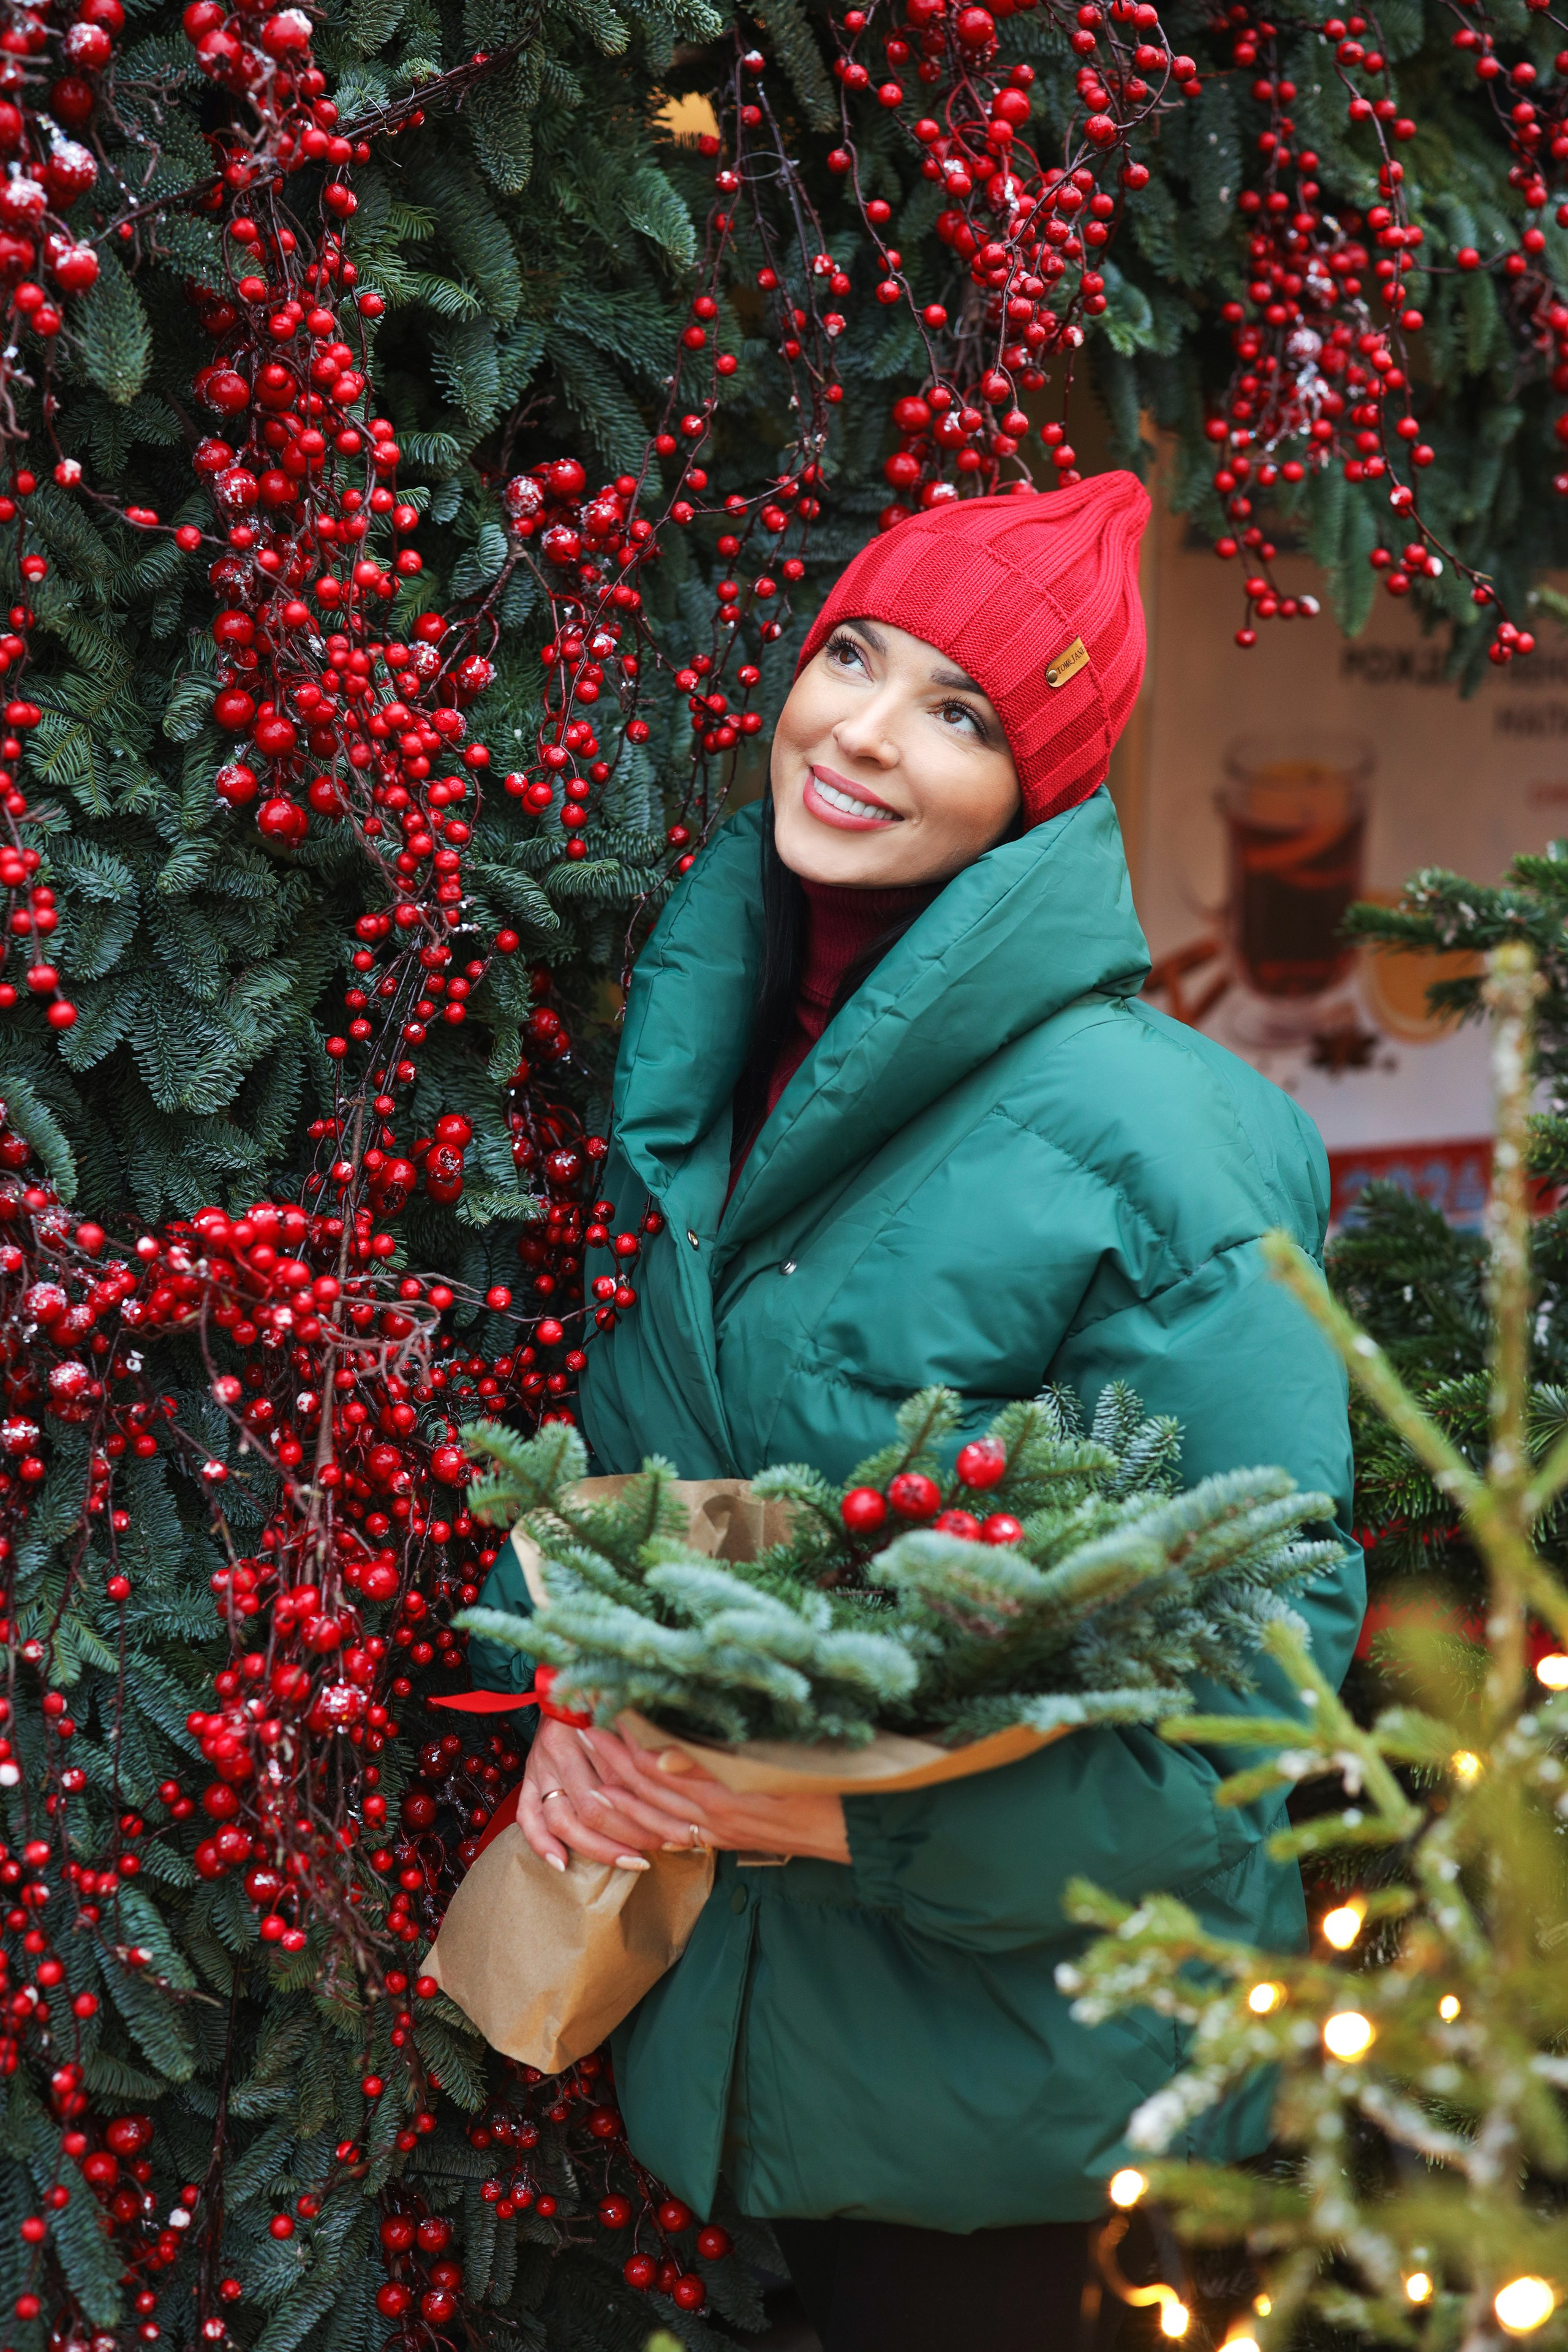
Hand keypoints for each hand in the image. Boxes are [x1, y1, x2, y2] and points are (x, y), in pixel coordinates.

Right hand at [519, 1717, 699, 1873]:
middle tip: (659, 1848)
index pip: (619, 1779)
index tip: (675, 1824)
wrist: (564, 1683)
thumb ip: (643, 1742)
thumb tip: (678, 1774)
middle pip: (592, 1805)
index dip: (648, 1808)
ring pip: (562, 1818)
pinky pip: (527, 1816)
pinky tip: (561, 1863)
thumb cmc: (603, 1700)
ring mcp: (540, 1766)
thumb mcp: (627, 1714)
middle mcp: (560, 1749)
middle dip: (628, 1834)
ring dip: (596, 1846)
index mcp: (587, 1729)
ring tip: (628, 1861)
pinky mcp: (528, 1777)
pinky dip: (541, 1843)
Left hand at [583, 1727, 850, 1865]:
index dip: (625, 1738)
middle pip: (645, 1790)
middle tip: (579, 1730)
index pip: (656, 1762)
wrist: (860, 1833)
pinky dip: (646, 1827)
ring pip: (652, 1818)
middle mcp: (713, 1816)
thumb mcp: (780, 1761)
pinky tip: (632, 1816)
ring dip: (618, 1796)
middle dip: (609, 1761)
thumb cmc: (830, 1783)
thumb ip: (717, 1759)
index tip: (603, 1708)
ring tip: (588, 1770)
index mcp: (723, 1789)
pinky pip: (675, 1838)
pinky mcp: (729, 1842)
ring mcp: (719, 1832)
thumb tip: (663, 1755)